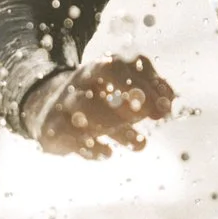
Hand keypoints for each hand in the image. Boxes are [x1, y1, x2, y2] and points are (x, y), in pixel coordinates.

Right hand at [26, 55, 175, 158]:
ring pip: (86, 108)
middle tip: (152, 116)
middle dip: (131, 97)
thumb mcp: (123, 92)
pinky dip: (90, 147)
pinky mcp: (52, 129)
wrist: (48, 109)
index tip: (167, 106)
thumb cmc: (99, 100)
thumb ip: (151, 94)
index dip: (147, 83)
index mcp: (100, 68)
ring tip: (141, 143)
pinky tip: (108, 152)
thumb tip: (169, 102)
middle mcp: (81, 81)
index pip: (122, 65)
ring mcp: (64, 103)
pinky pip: (70, 137)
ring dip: (116, 126)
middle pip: (103, 78)